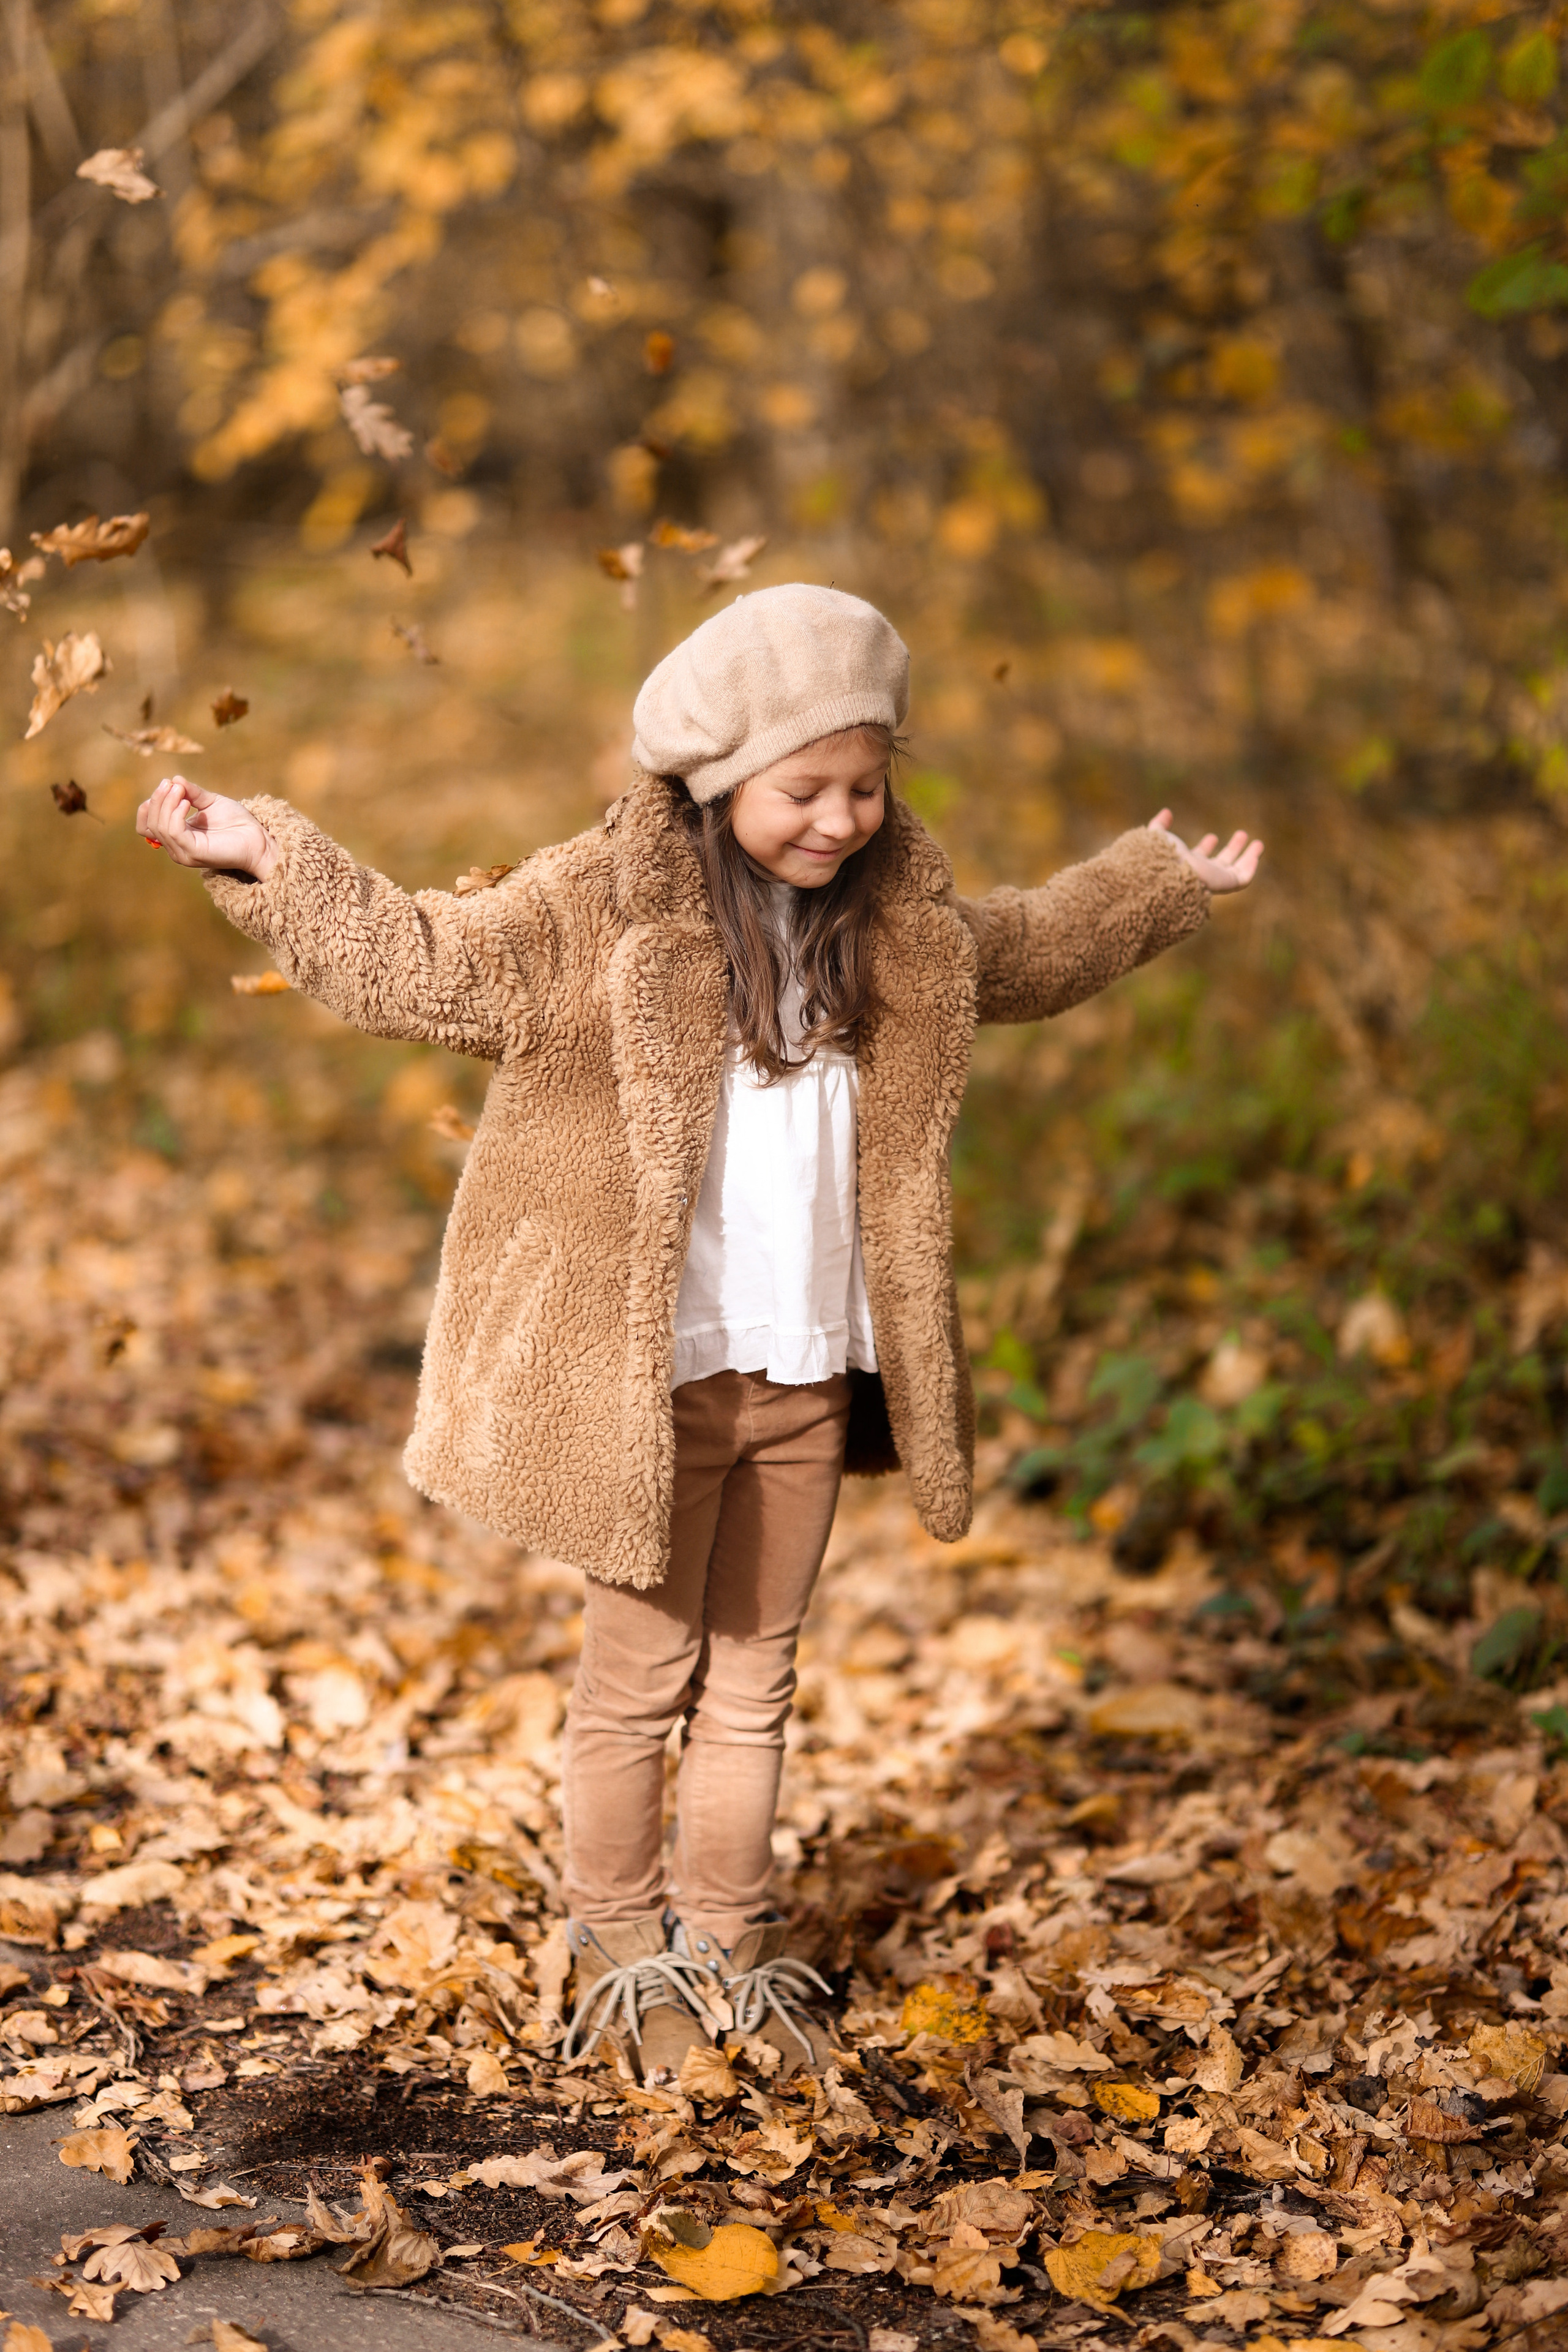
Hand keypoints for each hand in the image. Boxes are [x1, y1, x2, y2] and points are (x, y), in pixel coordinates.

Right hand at [137, 775, 277, 879]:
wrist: (258, 838)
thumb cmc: (237, 822)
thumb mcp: (210, 802)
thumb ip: (192, 793)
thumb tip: (174, 779)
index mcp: (177, 837)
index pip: (146, 825)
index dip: (150, 804)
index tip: (166, 785)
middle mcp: (177, 847)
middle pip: (150, 825)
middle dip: (158, 800)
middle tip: (171, 784)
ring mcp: (184, 853)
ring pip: (160, 827)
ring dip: (166, 803)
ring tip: (180, 789)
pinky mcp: (194, 853)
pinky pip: (174, 832)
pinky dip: (175, 813)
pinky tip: (186, 802)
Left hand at [1148, 808, 1262, 892]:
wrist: (1167, 870)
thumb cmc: (1160, 854)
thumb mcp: (1157, 835)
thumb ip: (1159, 825)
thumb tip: (1166, 812)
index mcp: (1185, 864)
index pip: (1198, 859)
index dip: (1205, 848)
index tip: (1211, 837)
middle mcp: (1201, 874)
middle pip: (1220, 864)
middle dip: (1232, 849)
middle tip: (1241, 834)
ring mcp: (1214, 880)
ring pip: (1235, 871)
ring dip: (1247, 856)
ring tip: (1258, 842)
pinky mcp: (1225, 884)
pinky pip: (1242, 879)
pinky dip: (1251, 868)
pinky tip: (1256, 854)